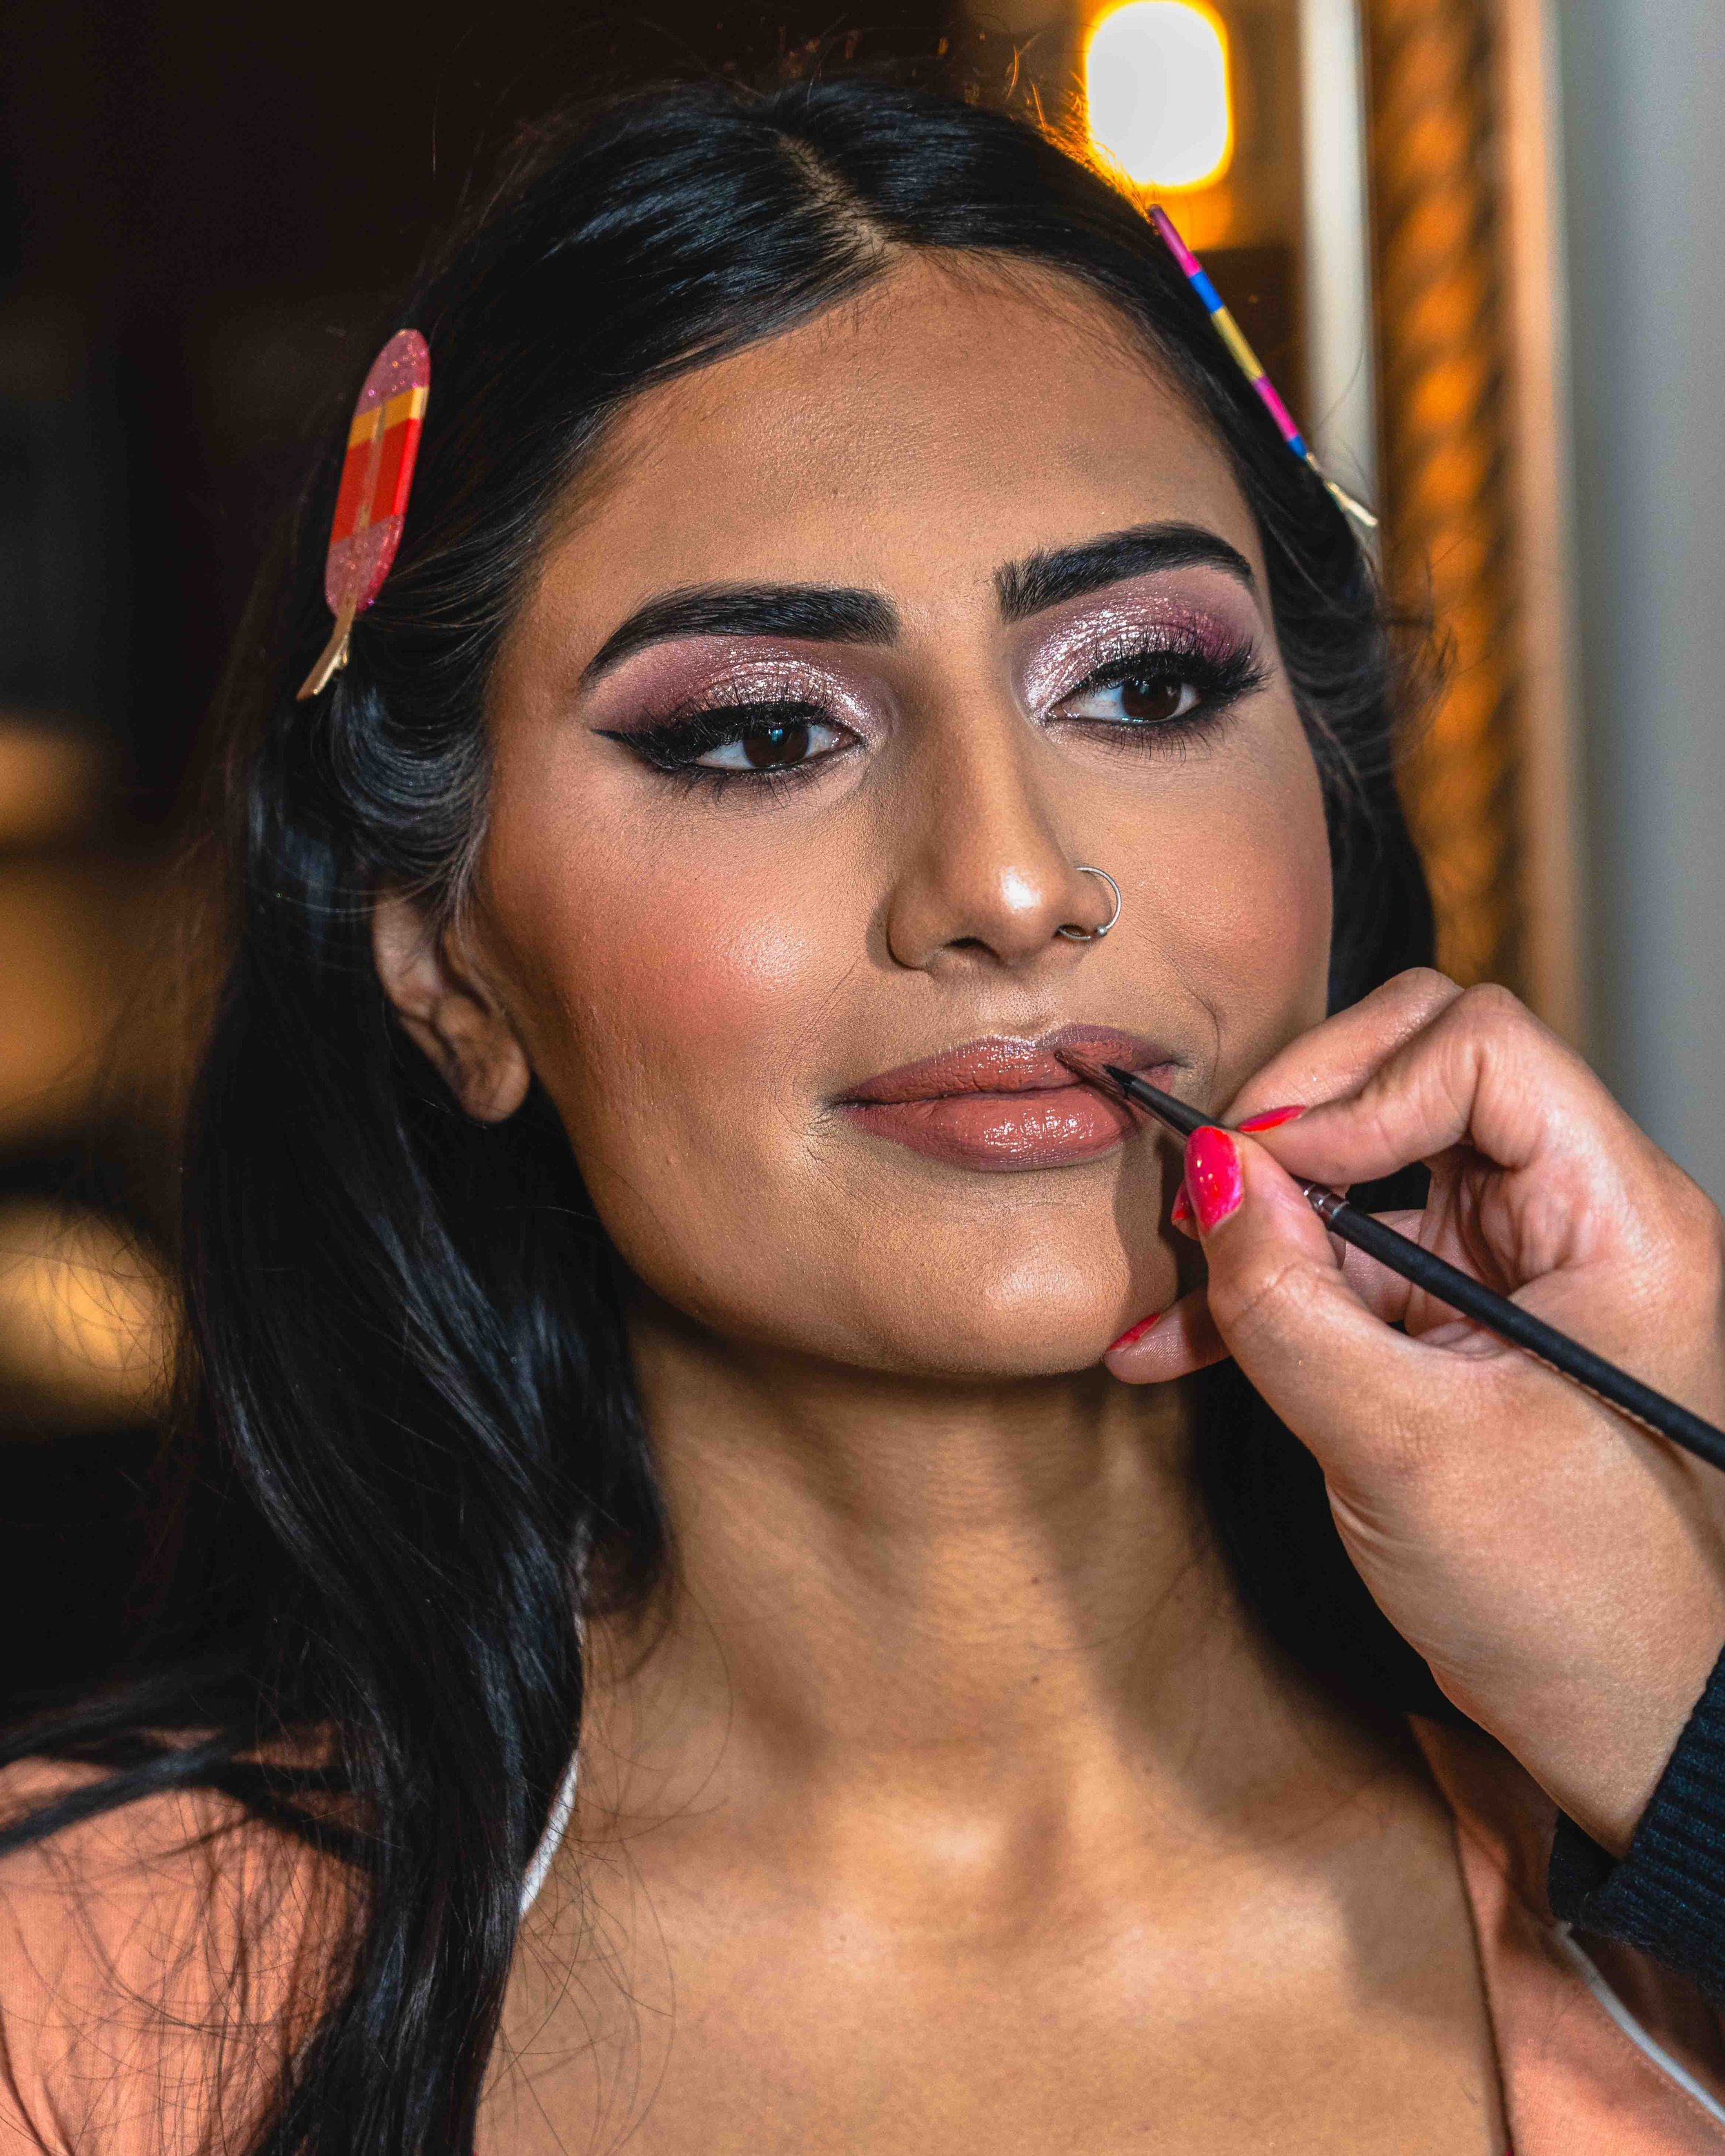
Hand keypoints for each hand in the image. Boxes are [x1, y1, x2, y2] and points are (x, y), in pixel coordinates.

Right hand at [1108, 970, 1724, 1851]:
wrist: (1631, 1733)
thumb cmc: (1575, 1607)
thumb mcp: (1407, 1450)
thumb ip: (1292, 1303)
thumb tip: (1207, 1174)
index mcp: (1619, 1219)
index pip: (1482, 1051)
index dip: (1355, 1088)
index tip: (1261, 1171)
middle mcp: (1574, 1217)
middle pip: (1419, 1071)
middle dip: (1296, 1124)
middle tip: (1208, 1192)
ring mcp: (1514, 1268)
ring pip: (1365, 1169)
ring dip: (1258, 1220)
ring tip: (1168, 1291)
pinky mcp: (1460, 1324)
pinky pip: (1346, 1263)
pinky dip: (1264, 1292)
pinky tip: (1175, 1345)